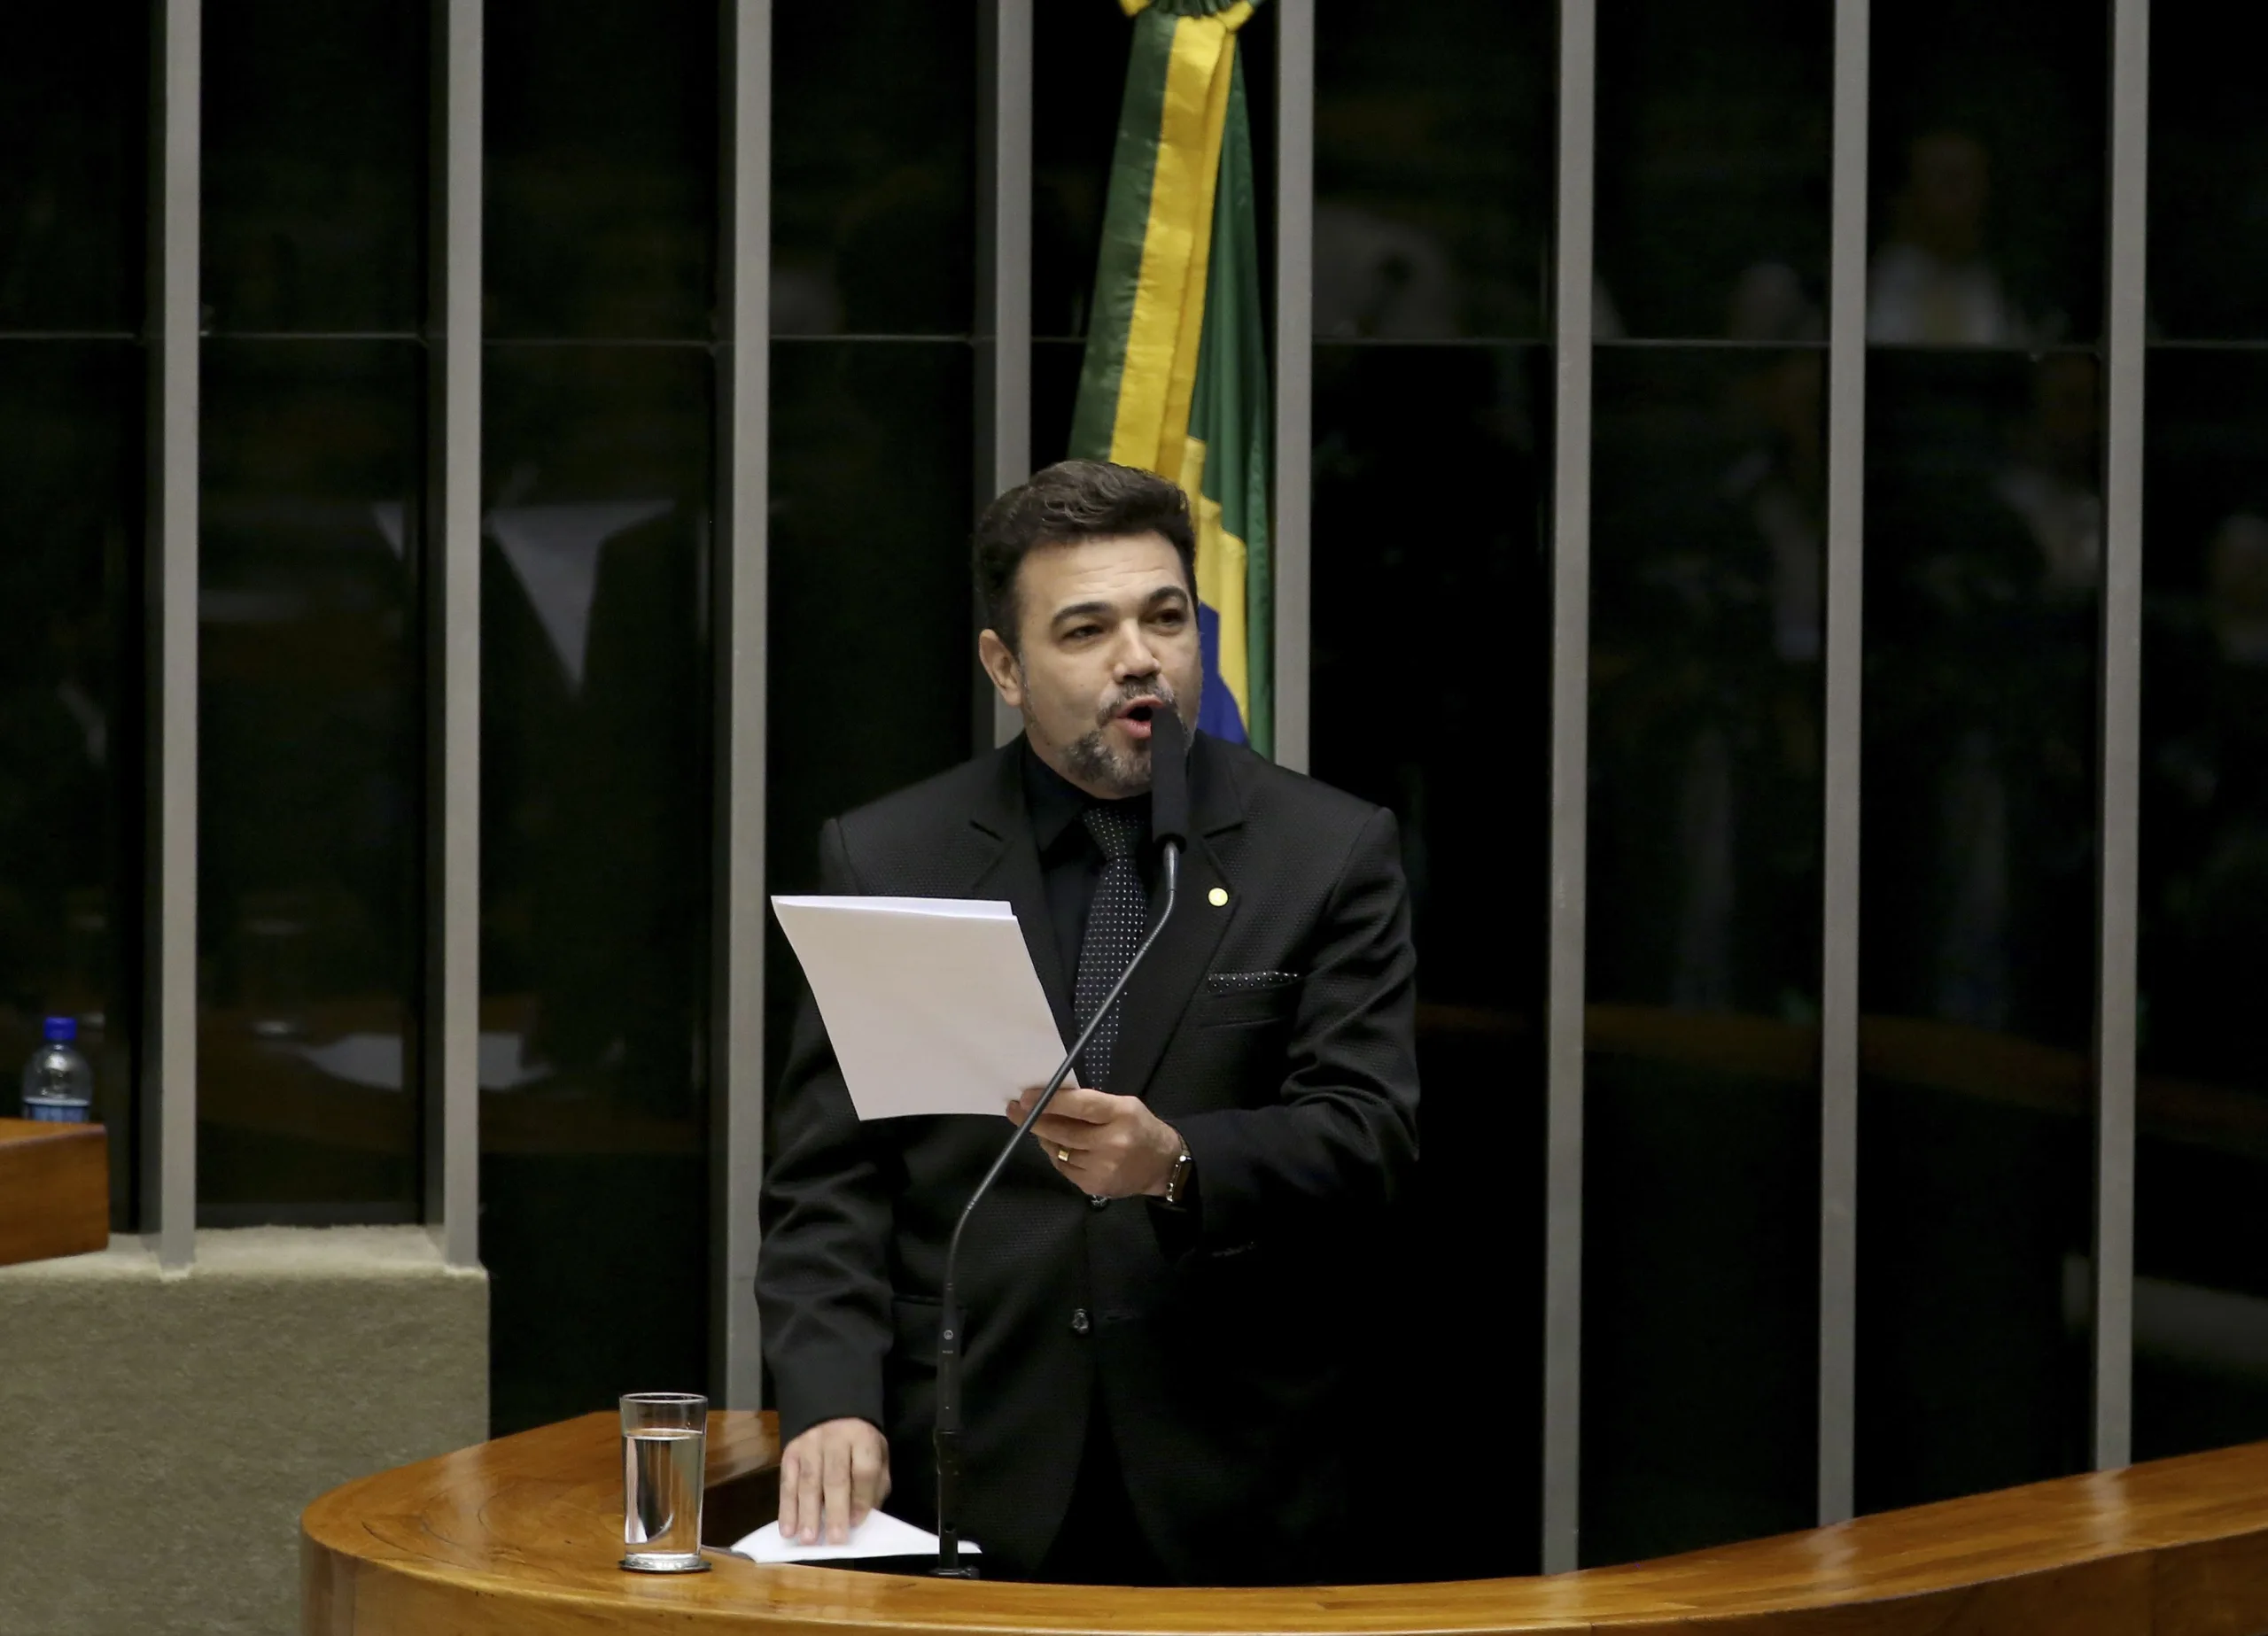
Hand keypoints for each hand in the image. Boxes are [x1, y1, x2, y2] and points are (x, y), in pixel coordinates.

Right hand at [777, 1417, 889, 1545]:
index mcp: (862, 1438)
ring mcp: (809, 1445)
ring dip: (807, 1513)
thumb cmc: (858, 1443)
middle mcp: (835, 1440)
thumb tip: (863, 1516)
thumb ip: (874, 1483)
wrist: (830, 1411)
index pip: (863, 1470)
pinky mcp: (790, 1452)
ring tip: (807, 1539)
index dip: (861, 1498)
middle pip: (835, 1478)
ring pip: (808, 1482)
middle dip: (835, 1511)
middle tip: (834, 1540)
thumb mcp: (877, 1453)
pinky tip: (788, 1529)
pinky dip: (786, 1508)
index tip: (857, 1523)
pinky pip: (786, 1483)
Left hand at [1007, 1084, 1182, 1198]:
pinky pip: (1064, 1168)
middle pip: (1063, 1131)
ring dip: (1045, 1138)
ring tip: (1039, 1127)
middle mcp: (1112, 1142)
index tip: (1025, 1096)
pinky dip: (1057, 1155)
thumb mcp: (1123, 1105)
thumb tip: (1050, 1099)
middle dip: (1034, 1120)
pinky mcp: (1094, 1186)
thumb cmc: (1139, 1127)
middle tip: (1015, 1110)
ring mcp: (1103, 1168)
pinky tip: (1059, 1147)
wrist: (1163, 1165)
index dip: (1050, 1101)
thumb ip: (1091, 1103)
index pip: (1080, 1105)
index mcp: (1121, 1114)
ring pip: (1059, 1151)